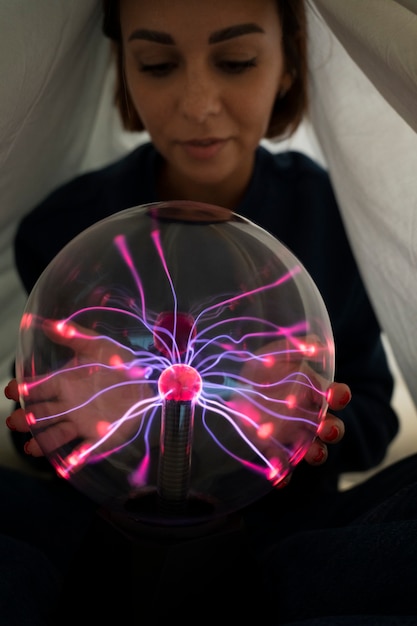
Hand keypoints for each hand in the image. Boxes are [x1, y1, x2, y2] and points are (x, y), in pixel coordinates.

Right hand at [6, 320, 156, 463]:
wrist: (146, 381)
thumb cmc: (119, 362)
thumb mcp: (98, 345)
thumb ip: (74, 335)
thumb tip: (45, 324)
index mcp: (64, 383)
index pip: (38, 388)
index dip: (23, 390)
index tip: (12, 391)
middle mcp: (67, 405)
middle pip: (40, 415)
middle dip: (26, 419)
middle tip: (14, 422)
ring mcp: (80, 422)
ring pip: (56, 434)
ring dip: (43, 441)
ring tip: (32, 447)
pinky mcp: (96, 437)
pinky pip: (83, 450)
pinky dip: (74, 458)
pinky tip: (65, 464)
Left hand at [228, 337, 349, 485]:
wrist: (235, 384)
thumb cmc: (263, 367)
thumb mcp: (275, 352)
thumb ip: (294, 348)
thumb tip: (315, 343)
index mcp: (313, 391)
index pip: (335, 396)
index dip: (339, 396)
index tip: (335, 395)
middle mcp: (309, 416)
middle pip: (331, 428)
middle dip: (333, 430)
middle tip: (326, 428)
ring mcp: (292, 434)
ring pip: (313, 449)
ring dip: (316, 453)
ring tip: (312, 452)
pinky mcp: (273, 448)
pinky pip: (283, 465)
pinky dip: (284, 474)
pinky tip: (280, 477)